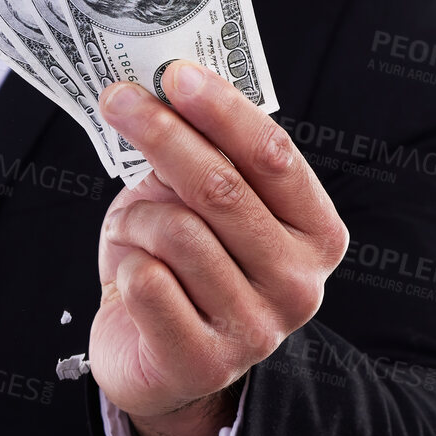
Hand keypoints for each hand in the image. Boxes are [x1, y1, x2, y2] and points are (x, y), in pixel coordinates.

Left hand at [90, 60, 348, 435]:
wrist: (157, 358)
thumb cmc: (183, 266)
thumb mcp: (203, 203)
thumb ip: (208, 154)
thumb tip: (171, 86)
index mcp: (316, 234)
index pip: (274, 156)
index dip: (222, 109)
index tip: (175, 73)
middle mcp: (299, 284)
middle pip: (222, 188)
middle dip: (162, 134)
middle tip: (119, 99)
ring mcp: (256, 330)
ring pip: (177, 232)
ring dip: (138, 218)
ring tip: (135, 230)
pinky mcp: (203, 361)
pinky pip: (147, 282)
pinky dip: (126, 264)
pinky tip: (133, 275)